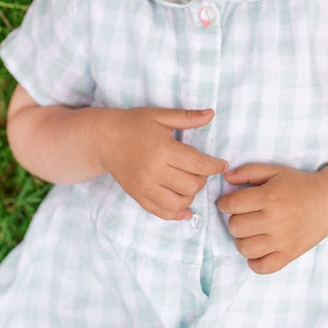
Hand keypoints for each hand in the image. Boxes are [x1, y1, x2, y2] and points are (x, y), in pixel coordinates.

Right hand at [97, 108, 227, 221]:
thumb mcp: (160, 115)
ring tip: (189, 182)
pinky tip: (184, 208)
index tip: (222, 165)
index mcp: (163, 150)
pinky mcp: (138, 196)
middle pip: (192, 185)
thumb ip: (187, 117)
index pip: (198, 164)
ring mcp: (145, 187)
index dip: (215, 166)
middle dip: (202, 178)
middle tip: (200, 169)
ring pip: (179, 203)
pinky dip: (176, 213)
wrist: (104, 139)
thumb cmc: (134, 124)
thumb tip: (211, 113)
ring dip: (190, 195)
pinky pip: (161, 212)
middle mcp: (154, 172)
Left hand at [216, 163, 327, 273]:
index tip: (228, 203)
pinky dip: (254, 261)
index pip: (232, 204)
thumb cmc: (299, 185)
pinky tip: (258, 249)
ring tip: (251, 232)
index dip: (224, 203)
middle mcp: (275, 220)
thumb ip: (249, 171)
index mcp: (270, 197)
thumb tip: (226, 177)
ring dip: (242, 240)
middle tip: (244, 216)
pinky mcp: (289, 255)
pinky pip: (262, 267)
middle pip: (235, 226)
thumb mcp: (275, 171)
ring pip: (244, 248)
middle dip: (234, 220)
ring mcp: (282, 240)